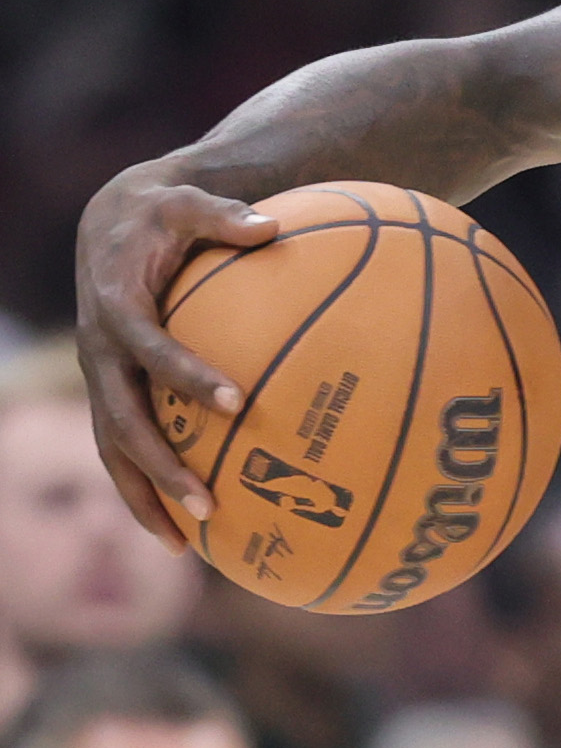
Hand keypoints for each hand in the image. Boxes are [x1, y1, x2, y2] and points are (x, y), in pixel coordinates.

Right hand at [74, 165, 277, 548]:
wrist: (108, 223)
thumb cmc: (159, 213)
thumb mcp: (186, 202)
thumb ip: (225, 216)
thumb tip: (273, 225)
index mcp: (117, 310)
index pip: (152, 351)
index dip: (188, 376)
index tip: (237, 401)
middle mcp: (100, 353)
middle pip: (123, 423)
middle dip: (160, 468)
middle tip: (207, 506)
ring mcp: (100, 378)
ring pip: (114, 450)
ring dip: (145, 497)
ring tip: (186, 545)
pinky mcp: (110, 391)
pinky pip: (123, 447)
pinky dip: (145, 486)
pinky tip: (185, 524)